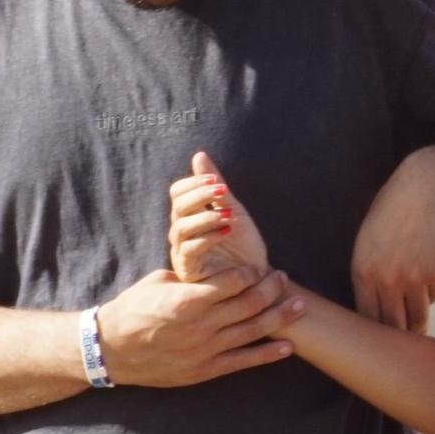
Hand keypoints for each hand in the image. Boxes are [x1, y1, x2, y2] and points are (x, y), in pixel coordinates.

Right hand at [97, 265, 301, 386]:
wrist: (111, 350)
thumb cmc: (134, 309)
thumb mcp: (160, 282)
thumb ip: (193, 276)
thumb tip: (217, 265)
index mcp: (189, 299)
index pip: (235, 281)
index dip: (253, 272)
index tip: (261, 267)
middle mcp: (201, 325)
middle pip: (250, 304)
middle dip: (273, 289)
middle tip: (283, 279)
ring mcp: (205, 350)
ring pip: (253, 331)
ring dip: (280, 317)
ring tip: (299, 305)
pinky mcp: (205, 370)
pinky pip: (244, 362)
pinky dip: (269, 354)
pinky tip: (288, 346)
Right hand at [168, 152, 269, 281]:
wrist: (257, 278)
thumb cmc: (243, 245)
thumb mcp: (232, 209)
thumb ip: (216, 187)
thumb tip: (199, 155)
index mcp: (190, 216)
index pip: (178, 193)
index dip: (194, 183)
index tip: (217, 181)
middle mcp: (182, 234)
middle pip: (178, 207)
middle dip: (200, 195)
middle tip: (222, 191)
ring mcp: (182, 253)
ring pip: (180, 228)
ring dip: (206, 217)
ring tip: (229, 215)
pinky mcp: (189, 271)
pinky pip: (189, 250)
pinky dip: (208, 237)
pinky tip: (227, 231)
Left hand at [351, 141, 434, 332]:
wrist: (430, 184)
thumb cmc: (397, 205)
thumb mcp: (369, 238)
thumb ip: (370, 272)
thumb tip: (375, 303)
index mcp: (363, 270)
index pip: (366, 318)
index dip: (374, 332)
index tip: (379, 337)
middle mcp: (386, 280)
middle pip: (392, 327)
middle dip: (397, 335)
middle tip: (401, 339)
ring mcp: (414, 280)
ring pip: (416, 318)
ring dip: (417, 318)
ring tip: (418, 319)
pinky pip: (434, 298)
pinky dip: (432, 294)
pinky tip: (431, 276)